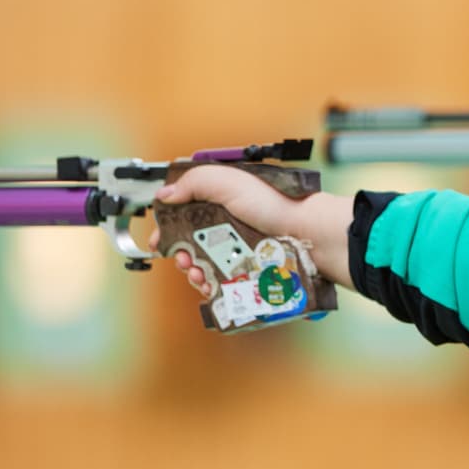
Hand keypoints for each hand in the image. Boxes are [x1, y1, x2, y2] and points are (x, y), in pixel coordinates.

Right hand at [148, 164, 355, 290]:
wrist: (308, 234)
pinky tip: (209, 286)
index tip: (160, 242)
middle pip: (192, 245)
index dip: (169, 229)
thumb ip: (194, 183)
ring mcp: (239, 250)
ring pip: (206, 266)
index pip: (186, 214)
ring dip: (194, 273)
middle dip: (181, 254)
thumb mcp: (229, 182)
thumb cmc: (275, 203)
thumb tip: (165, 195)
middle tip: (183, 260)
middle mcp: (229, 226)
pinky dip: (211, 286)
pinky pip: (224, 282)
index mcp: (222, 201)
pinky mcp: (249, 271)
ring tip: (196, 275)